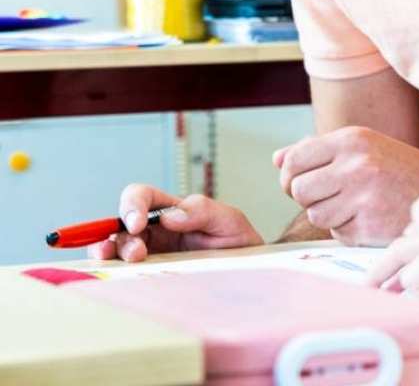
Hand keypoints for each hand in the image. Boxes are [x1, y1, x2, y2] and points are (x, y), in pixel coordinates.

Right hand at [86, 183, 262, 261]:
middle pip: (122, 224)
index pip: (142, 196)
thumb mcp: (229, 220)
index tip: (137, 223)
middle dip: (122, 236)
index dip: (133, 205)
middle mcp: (157, 230)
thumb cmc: (238, 242)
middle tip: (137, 253)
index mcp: (173, 210)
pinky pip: (125, 273)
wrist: (248, 271)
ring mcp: (152, 254)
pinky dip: (115, 272)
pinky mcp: (151, 276)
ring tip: (130, 263)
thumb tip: (169, 215)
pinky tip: (118, 277)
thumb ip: (203, 210)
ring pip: (118, 248)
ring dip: (114, 254)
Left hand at [273, 127, 418, 245]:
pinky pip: (336, 233)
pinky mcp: (369, 227)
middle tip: (329, 195)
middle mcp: (356, 165)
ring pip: (315, 214)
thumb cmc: (394, 167)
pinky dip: (347, 229)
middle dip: (308, 197)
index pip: (294, 160)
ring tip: (353, 204)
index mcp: (351, 140)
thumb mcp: (361, 145)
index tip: (301, 182)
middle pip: (299, 190)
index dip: (289, 176)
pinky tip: (367, 217)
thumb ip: (317, 150)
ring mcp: (363, 197)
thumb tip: (277, 159)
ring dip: (328, 214)